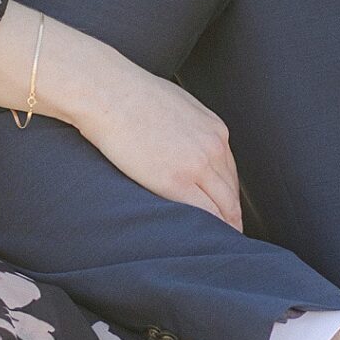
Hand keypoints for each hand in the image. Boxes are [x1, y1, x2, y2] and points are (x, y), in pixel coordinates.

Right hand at [75, 50, 242, 229]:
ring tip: (219, 246)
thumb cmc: (130, 94)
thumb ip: (188, 126)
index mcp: (214, 129)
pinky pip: (205, 214)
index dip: (227, 196)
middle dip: (231, 216)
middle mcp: (214, 146)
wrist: (109, 93)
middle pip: (231, 192)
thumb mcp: (174, 105)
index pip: (229, 172)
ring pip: (224, 206)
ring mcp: (198, 164)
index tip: (225, 211)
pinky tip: (206, 242)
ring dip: (224, 227)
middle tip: (229, 238)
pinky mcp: (177, 181)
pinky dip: (210, 230)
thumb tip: (180, 140)